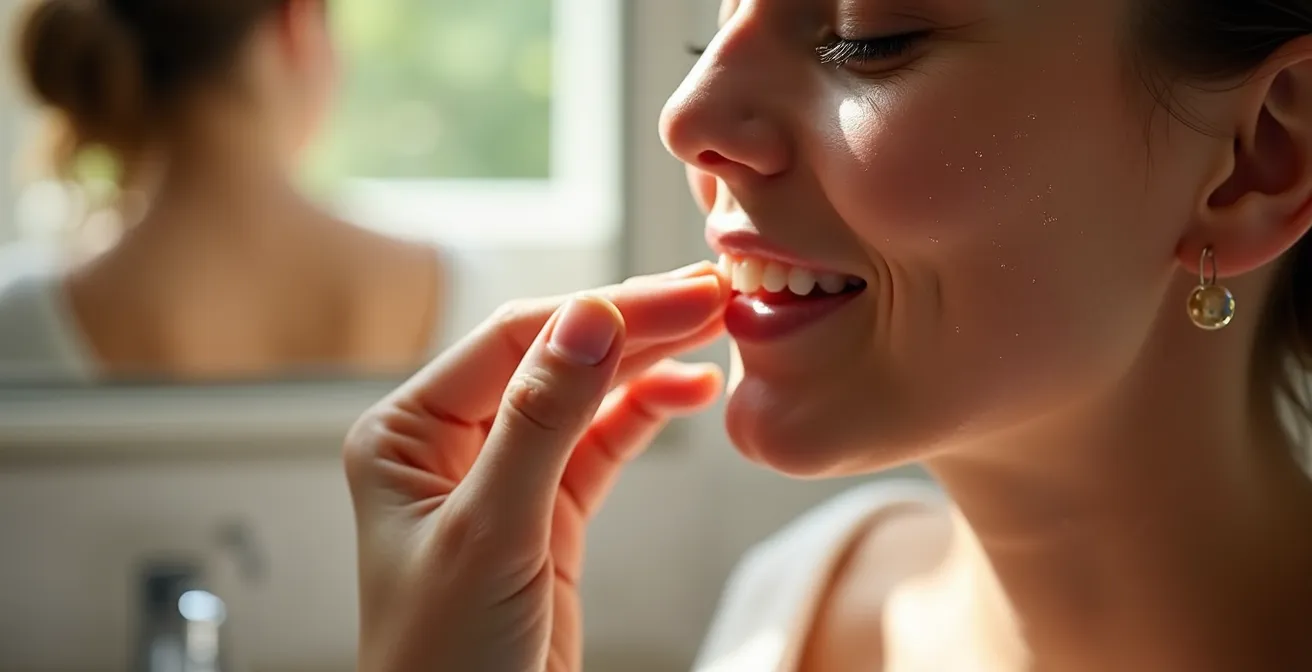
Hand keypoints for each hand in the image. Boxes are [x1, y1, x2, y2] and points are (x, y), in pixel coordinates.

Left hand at [344, 263, 728, 671]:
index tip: (681, 293)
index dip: (602, 310)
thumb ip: (542, 420)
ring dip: (648, 362)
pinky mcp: (547, 514)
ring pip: (584, 396)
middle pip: (554, 358)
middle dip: (635, 326)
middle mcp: (449, 443)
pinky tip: (689, 392)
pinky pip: (602, 445)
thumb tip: (591, 316)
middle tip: (714, 296)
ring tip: (716, 331)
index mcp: (407, 433)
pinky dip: (647, 415)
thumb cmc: (444, 661)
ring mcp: (502, 476)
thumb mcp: (491, 532)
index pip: (514, 341)